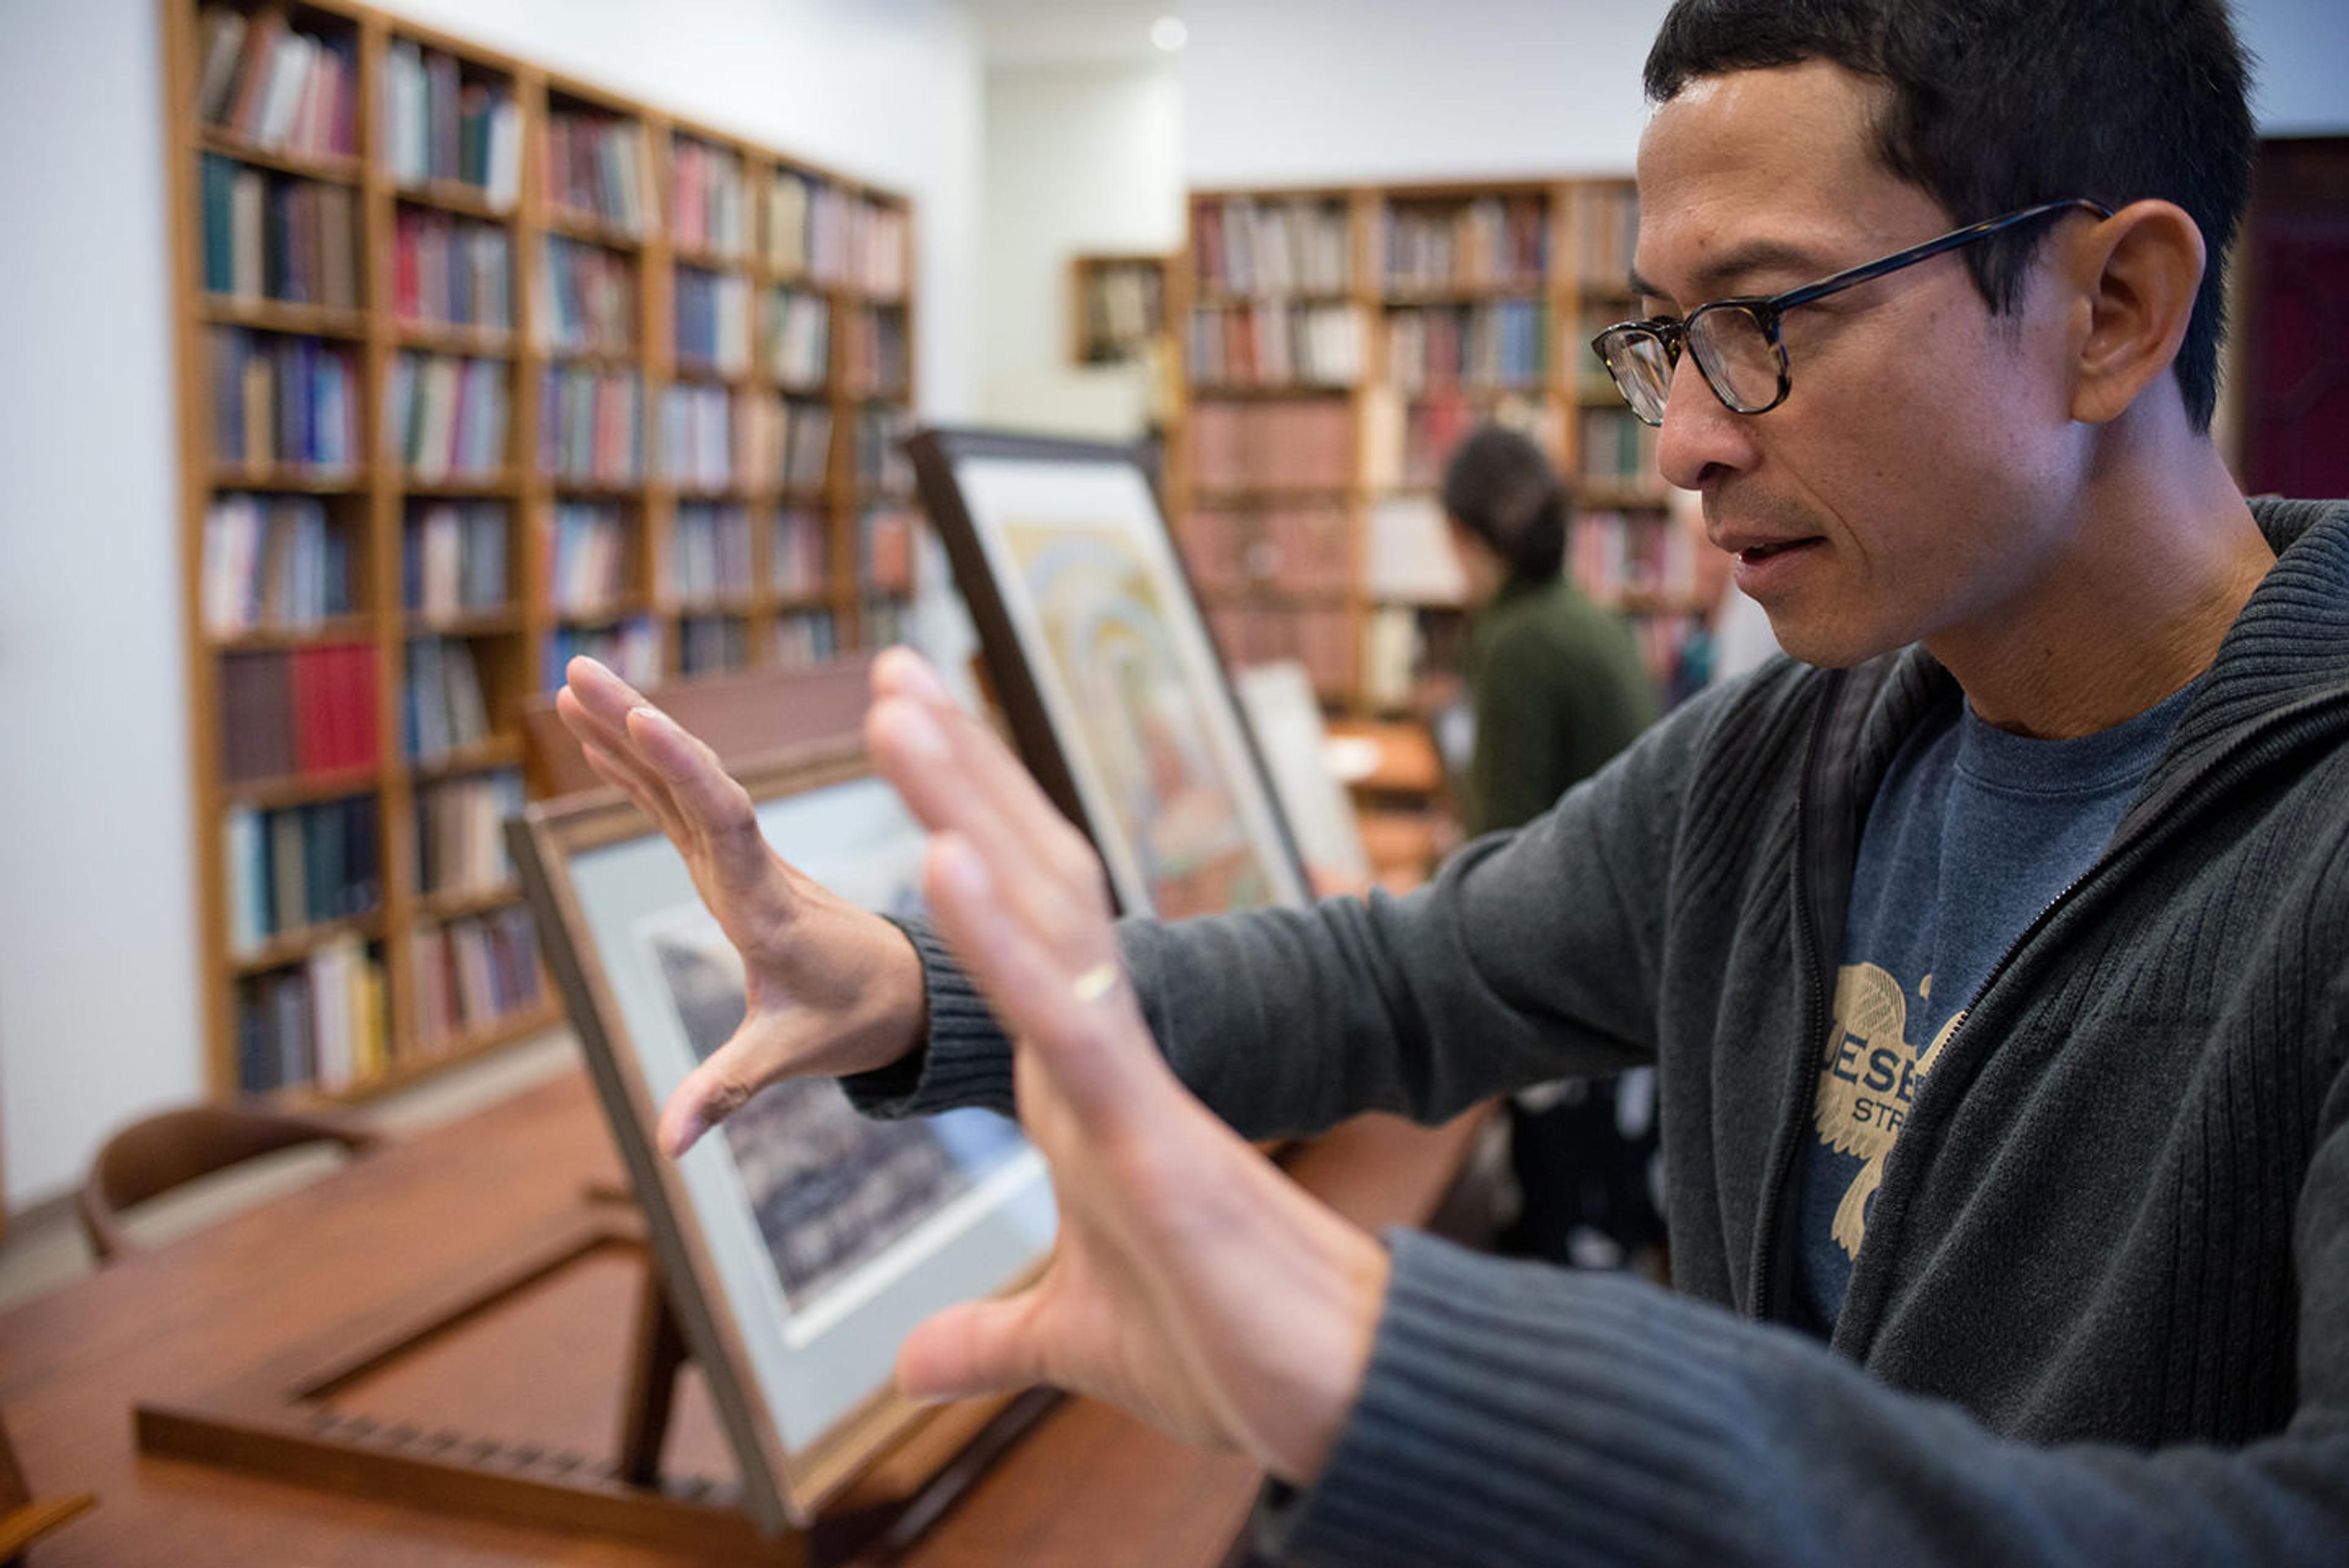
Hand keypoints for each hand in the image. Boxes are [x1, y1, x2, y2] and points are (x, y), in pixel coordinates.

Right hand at [554, 657, 927, 1155]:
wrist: (908, 993)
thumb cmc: (854, 1020)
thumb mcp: (791, 1055)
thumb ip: (727, 1090)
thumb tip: (668, 1146)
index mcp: (767, 902)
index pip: (722, 817)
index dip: (679, 766)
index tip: (637, 716)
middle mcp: (754, 866)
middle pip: (692, 779)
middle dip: (636, 723)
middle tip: (578, 668)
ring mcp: (741, 859)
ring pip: (683, 781)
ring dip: (630, 732)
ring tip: (574, 680)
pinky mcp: (732, 863)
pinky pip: (682, 803)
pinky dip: (642, 768)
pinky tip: (600, 738)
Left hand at [863, 648, 1388, 1485]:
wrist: (1333, 1397)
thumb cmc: (1224, 1351)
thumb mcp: (1074, 1336)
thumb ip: (991, 1335)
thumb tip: (908, 1369)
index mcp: (1074, 1082)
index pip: (1006, 928)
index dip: (960, 833)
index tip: (910, 748)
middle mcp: (1097, 1053)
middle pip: (1022, 883)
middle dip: (956, 775)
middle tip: (890, 668)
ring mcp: (1124, 1080)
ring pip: (1038, 917)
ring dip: (965, 807)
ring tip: (896, 707)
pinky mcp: (1147, 1129)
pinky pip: (1063, 1013)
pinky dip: (1000, 939)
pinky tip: (943, 857)